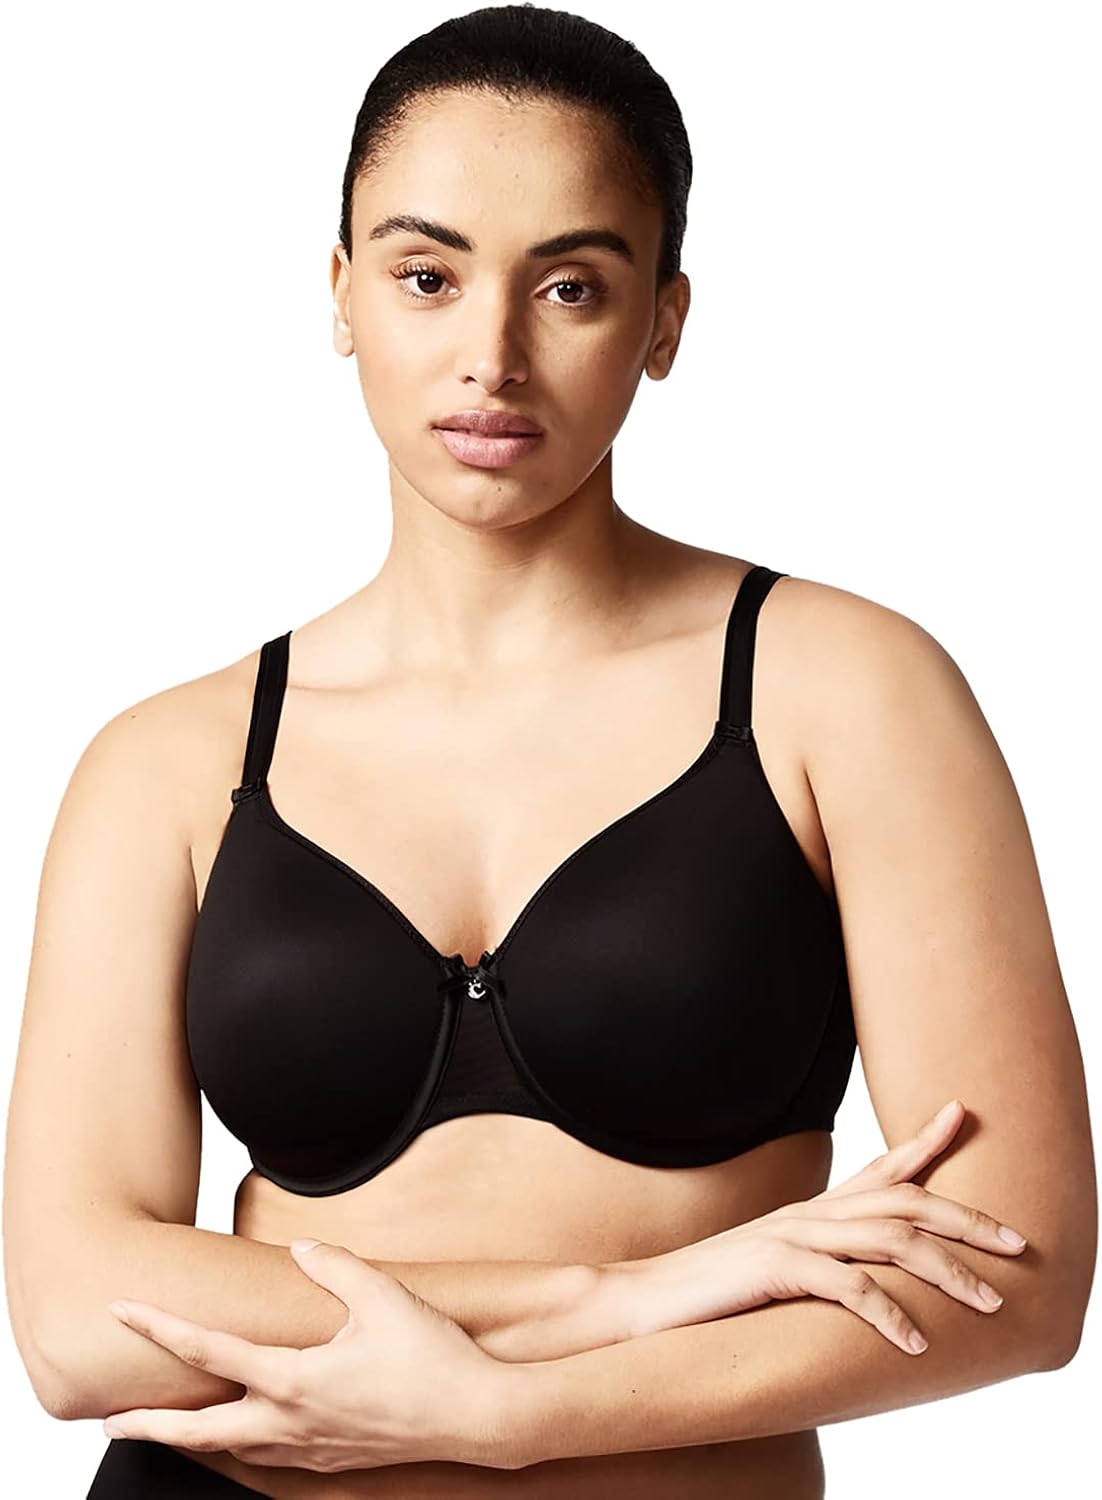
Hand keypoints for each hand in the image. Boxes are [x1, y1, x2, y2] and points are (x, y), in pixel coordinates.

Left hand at [100, 1239, 513, 1471]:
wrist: (477, 1417)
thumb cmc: (431, 1357)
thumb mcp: (383, 1296)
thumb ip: (335, 1267)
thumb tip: (302, 1251)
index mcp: (293, 1379)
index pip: (209, 1350)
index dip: (160, 1327)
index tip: (123, 1310)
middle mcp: (290, 1421)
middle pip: (199, 1429)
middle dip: (149, 1424)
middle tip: (109, 1421)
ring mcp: (310, 1447)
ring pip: (231, 1448)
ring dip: (191, 1437)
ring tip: (164, 1428)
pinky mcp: (332, 1458)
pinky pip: (269, 1456)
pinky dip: (239, 1445)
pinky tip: (244, 1434)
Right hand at [600, 1097, 1028, 1355]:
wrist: (644, 1299)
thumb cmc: (712, 1291)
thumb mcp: (776, 1265)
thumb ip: (820, 1261)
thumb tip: (863, 1278)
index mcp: (812, 1210)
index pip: (881, 1168)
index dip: (925, 1141)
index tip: (962, 1113)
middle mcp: (810, 1213)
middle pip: (904, 1200)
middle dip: (966, 1217)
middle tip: (1015, 1241)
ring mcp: (793, 1237)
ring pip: (890, 1240)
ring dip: (948, 1270)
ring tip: (989, 1301)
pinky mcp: (775, 1269)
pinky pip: (847, 1287)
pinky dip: (888, 1313)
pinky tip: (915, 1341)